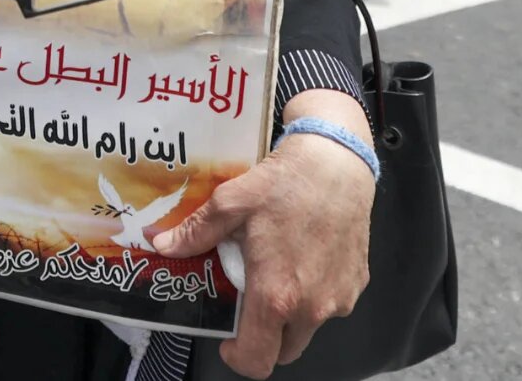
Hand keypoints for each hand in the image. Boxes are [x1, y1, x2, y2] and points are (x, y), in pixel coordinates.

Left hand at [153, 90, 374, 377]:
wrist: (338, 162)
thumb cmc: (286, 183)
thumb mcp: (230, 204)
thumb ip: (196, 233)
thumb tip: (163, 245)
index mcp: (276, 296)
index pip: (257, 360)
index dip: (238, 357)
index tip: (228, 339)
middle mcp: (312, 307)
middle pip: (283, 350)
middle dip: (264, 337)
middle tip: (250, 304)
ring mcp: (339, 298)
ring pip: (309, 328)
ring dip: (292, 315)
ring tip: (278, 275)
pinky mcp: (357, 284)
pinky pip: (332, 304)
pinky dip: (316, 294)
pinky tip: (305, 259)